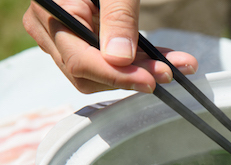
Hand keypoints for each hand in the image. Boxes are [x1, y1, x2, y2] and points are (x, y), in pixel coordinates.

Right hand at [23, 0, 197, 93]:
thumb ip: (117, 17)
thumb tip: (120, 59)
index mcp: (51, 14)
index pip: (80, 61)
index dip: (116, 76)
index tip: (149, 81)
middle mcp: (52, 31)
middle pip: (91, 73)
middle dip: (132, 76)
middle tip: (169, 72)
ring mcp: (67, 38)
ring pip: (103, 72)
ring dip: (141, 71)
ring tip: (176, 66)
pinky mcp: (86, 39)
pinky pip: (111, 60)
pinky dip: (139, 61)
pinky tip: (165, 60)